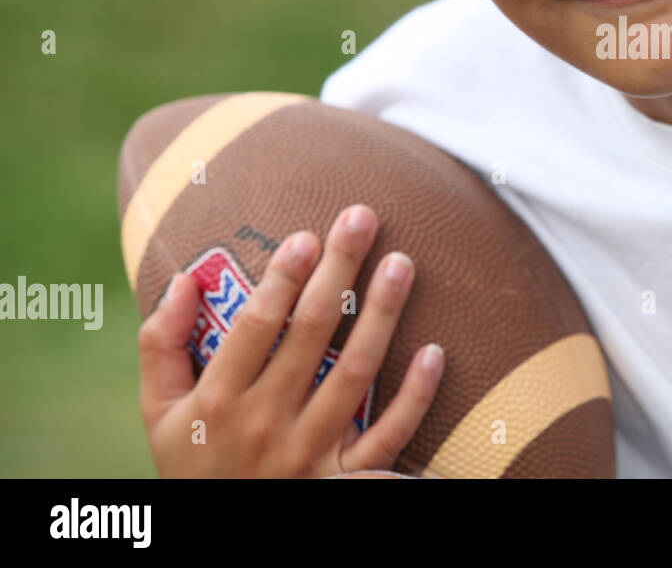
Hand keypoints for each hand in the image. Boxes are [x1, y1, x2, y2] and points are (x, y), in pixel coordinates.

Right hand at [137, 204, 444, 476]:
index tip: (307, 235)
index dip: (282, 278)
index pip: (254, 326)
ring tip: (401, 263)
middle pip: (312, 335)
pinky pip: (386, 437)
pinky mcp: (344, 481)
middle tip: (362, 218)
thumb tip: (181, 280)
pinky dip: (414, 397)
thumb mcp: (157, 411)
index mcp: (218, 401)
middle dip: (339, 270)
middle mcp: (266, 425)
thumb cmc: (192, 462)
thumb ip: (160, 345)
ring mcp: (310, 454)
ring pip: (355, 374)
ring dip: (381, 315)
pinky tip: (434, 351)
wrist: (220, 534)